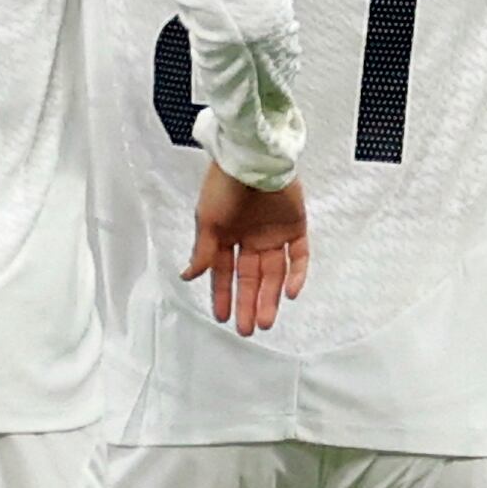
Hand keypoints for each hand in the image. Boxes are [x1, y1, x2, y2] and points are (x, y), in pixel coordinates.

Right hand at [185, 163, 308, 335]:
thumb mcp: (207, 220)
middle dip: (248, 303)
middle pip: (251, 277)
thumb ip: (202, 251)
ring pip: (274, 272)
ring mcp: (274, 233)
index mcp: (226, 235)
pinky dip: (296, 274)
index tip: (222, 318)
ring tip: (266, 321)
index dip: (223, 295)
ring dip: (270, 296)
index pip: (224, 273)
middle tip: (248, 330)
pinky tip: (289, 293)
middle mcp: (250, 238)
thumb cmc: (224, 186)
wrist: (252, 158)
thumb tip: (188, 277)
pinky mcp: (295, 226)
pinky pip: (298, 255)